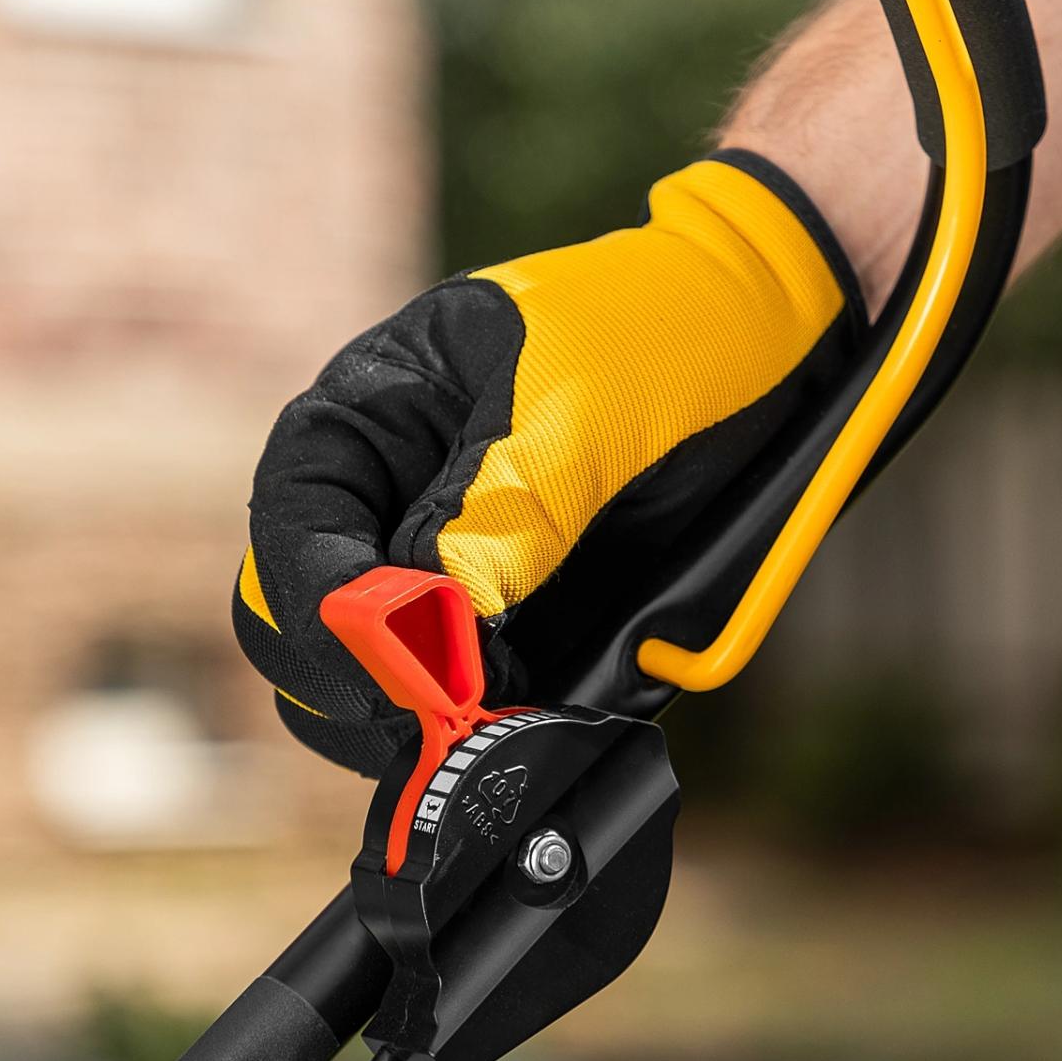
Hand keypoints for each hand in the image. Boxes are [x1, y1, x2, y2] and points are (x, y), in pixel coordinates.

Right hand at [234, 150, 864, 774]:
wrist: (770, 346)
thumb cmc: (657, 336)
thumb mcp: (569, 412)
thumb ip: (492, 519)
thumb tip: (438, 640)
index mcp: (370, 414)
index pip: (291, 522)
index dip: (318, 598)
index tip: (389, 652)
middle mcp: (388, 499)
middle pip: (302, 618)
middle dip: (354, 675)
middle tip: (436, 712)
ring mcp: (443, 569)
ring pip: (370, 675)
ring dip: (411, 714)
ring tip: (494, 719)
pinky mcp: (506, 623)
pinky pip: (458, 694)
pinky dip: (477, 724)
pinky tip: (524, 723)